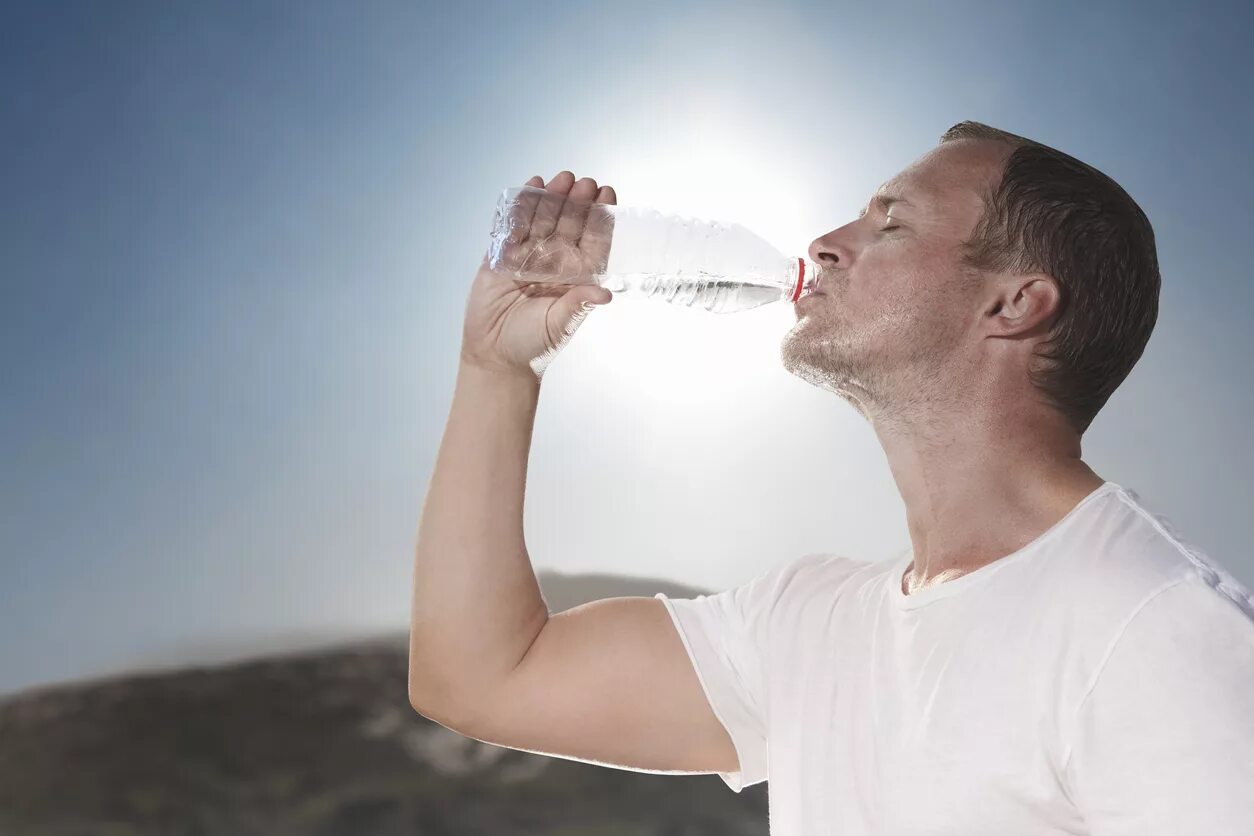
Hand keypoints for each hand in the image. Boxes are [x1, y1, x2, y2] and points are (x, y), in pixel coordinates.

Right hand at [461, 171, 616, 380]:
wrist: (494, 355)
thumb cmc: (533, 344)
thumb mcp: (560, 323)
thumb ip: (579, 304)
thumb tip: (605, 294)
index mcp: (575, 276)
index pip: (592, 240)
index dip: (600, 217)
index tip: (608, 194)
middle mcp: (554, 262)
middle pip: (568, 224)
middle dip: (577, 203)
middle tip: (585, 183)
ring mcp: (527, 256)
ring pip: (542, 220)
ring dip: (552, 198)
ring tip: (561, 178)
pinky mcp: (501, 255)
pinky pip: (512, 225)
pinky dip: (520, 206)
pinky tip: (531, 185)